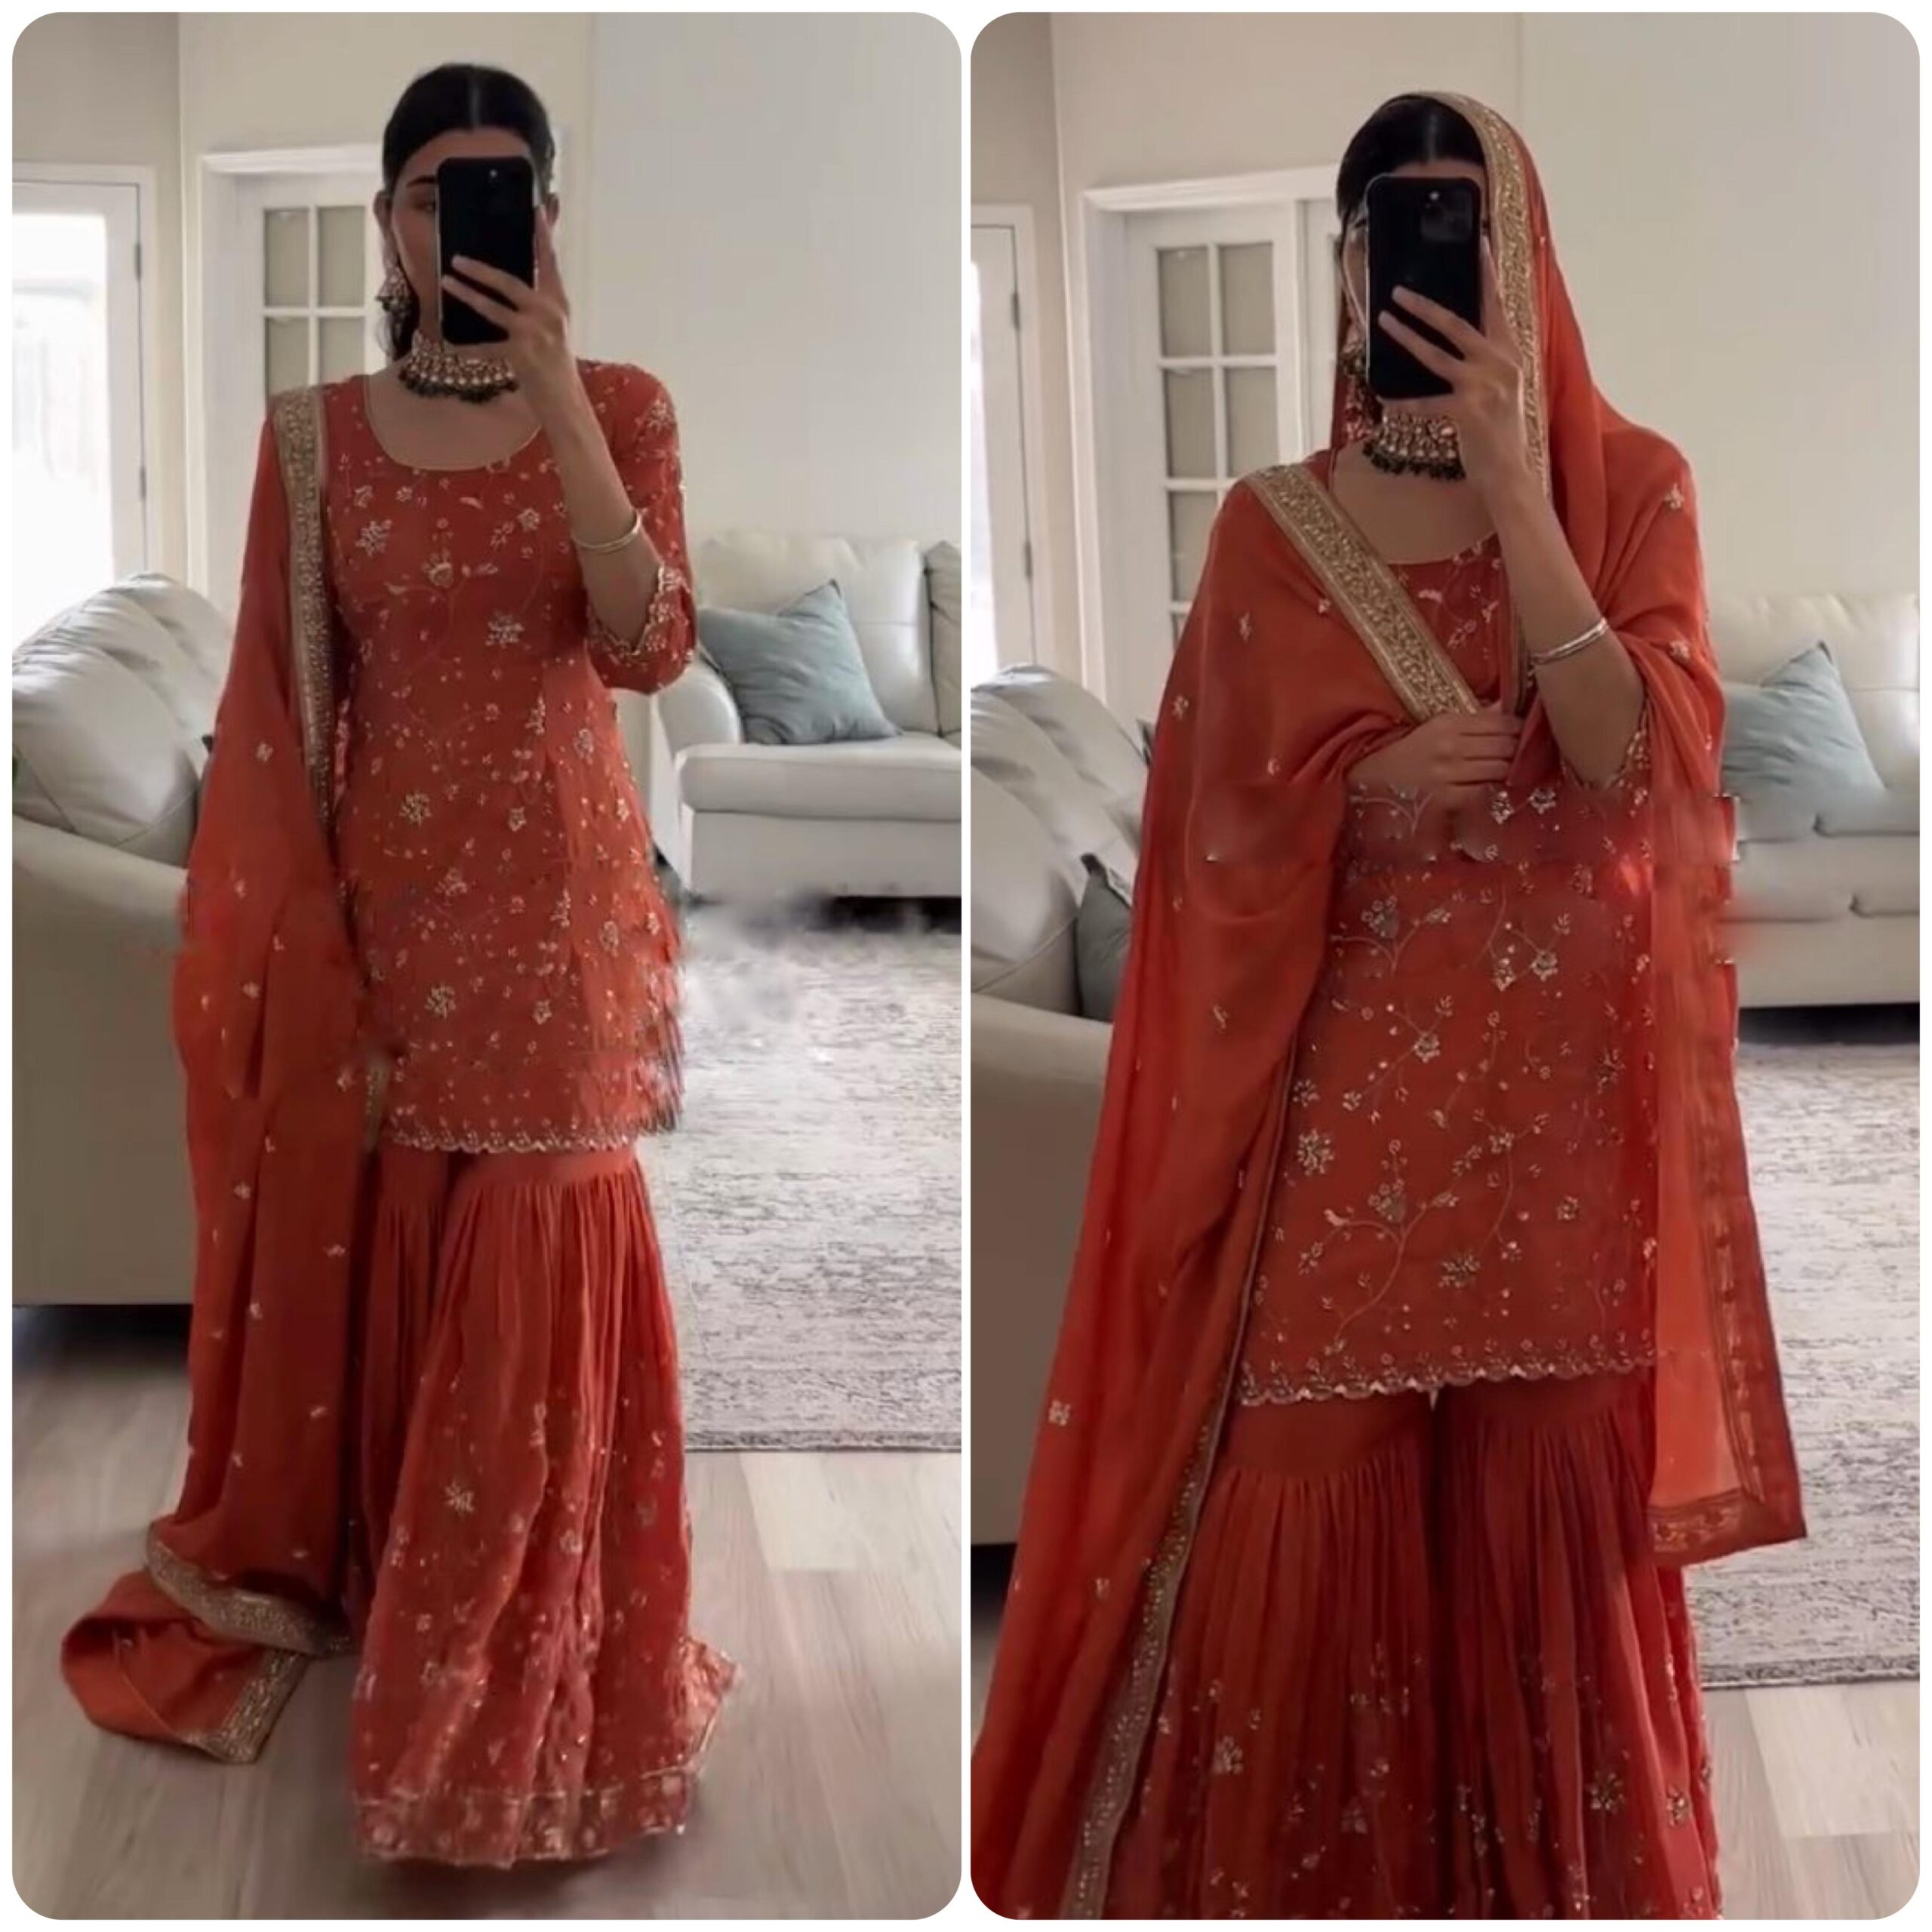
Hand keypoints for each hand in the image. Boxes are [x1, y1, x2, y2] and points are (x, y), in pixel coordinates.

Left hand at [441, 209, 580, 415]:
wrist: (564, 399)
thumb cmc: (555, 361)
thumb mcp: (554, 325)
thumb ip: (539, 300)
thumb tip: (510, 279)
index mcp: (558, 301)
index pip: (549, 262)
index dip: (542, 235)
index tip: (535, 209)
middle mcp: (548, 313)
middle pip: (510, 283)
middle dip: (481, 270)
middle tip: (457, 258)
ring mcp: (534, 334)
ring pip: (493, 309)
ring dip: (467, 295)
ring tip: (447, 282)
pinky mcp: (521, 355)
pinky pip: (486, 348)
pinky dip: (466, 348)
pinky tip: (448, 344)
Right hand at [1347, 703, 1522, 804]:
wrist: (1370, 781)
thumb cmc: (1407, 751)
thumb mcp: (1436, 726)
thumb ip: (1474, 717)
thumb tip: (1506, 706)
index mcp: (1447, 723)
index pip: (1502, 722)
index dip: (1519, 727)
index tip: (1523, 731)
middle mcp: (1449, 747)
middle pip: (1506, 746)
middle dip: (1518, 749)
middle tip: (1521, 751)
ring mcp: (1448, 776)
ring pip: (1500, 769)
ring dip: (1509, 770)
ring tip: (1508, 768)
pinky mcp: (1447, 800)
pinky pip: (1485, 792)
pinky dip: (1492, 788)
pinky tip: (1490, 785)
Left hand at [1375, 238, 1532, 500]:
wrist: (1511, 473)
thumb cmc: (1501, 431)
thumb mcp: (1502, 387)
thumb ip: (1487, 360)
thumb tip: (1460, 336)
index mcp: (1509, 353)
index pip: (1495, 305)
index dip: (1485, 273)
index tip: (1476, 242)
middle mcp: (1500, 363)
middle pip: (1457, 323)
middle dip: (1425, 305)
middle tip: (1398, 290)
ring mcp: (1483, 387)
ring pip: (1436, 355)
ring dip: (1406, 337)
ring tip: (1384, 322)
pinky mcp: (1466, 412)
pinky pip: (1425, 402)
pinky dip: (1403, 402)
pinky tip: (1385, 398)